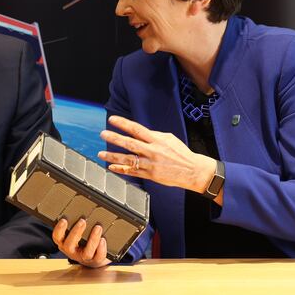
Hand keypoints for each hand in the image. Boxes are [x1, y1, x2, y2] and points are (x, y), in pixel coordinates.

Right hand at [51, 217, 109, 267]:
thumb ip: (75, 223)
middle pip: (69, 245)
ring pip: (86, 252)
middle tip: (82, 221)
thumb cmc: (83, 242)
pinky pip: (98, 256)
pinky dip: (101, 248)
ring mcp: (83, 257)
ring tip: (98, 227)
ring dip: (92, 239)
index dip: (59, 229)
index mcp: (64, 243)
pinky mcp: (95, 261)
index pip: (57, 237)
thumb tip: (80, 208)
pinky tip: (103, 239)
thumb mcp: (76, 233)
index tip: (64, 220)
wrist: (94, 258)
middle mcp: (72, 251)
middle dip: (76, 232)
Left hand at [99, 115, 217, 195]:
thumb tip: (139, 132)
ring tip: (101, 154)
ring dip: (112, 156)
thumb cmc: (181, 153)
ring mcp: (150, 164)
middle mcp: (152, 151)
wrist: (193, 171)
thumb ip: (153, 135)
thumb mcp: (169, 139)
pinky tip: (112, 167)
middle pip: (130, 143)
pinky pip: (132, 172)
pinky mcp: (150, 175)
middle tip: (103, 134)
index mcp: (157, 140)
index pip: (137, 129)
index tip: (112, 119)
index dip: (123, 123)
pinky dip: (121, 170)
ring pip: (128, 159)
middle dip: (114, 138)